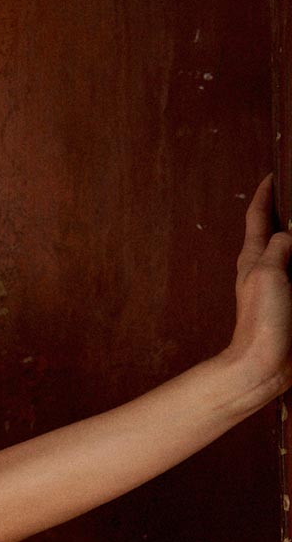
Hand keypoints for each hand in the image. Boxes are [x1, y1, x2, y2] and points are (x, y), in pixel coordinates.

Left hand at [223, 173, 291, 397]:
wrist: (262, 365)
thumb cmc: (260, 322)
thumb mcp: (267, 274)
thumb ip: (278, 248)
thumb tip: (287, 233)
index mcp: (253, 259)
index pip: (257, 217)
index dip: (264, 194)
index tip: (272, 176)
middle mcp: (263, 270)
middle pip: (273, 232)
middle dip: (285, 213)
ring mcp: (277, 288)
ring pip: (291, 253)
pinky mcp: (289, 305)